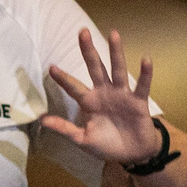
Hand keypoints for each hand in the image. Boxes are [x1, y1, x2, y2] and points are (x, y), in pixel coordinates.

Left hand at [39, 28, 158, 164]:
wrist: (132, 155)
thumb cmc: (107, 145)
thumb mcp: (83, 139)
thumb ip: (64, 128)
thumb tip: (41, 120)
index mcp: (89, 102)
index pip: (74, 87)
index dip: (63, 79)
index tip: (51, 68)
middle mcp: (105, 93)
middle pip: (95, 68)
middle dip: (88, 51)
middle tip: (82, 32)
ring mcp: (122, 95)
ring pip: (118, 70)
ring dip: (116, 52)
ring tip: (114, 34)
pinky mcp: (138, 101)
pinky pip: (142, 85)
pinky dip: (145, 73)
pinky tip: (145, 59)